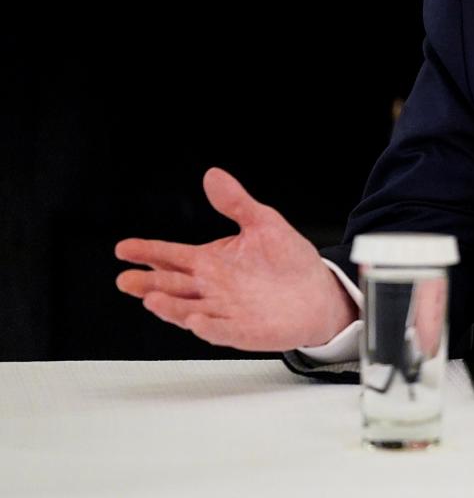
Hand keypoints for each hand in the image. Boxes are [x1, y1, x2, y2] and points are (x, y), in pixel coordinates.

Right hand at [115, 168, 357, 350]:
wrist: (318, 292)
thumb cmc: (287, 261)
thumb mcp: (263, 223)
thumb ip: (236, 202)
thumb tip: (213, 175)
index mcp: (211, 262)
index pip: (172, 256)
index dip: (148, 252)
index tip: (124, 248)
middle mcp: (211, 288)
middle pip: (171, 286)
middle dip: (148, 283)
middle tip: (125, 279)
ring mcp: (224, 311)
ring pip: (188, 310)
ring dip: (170, 307)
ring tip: (151, 299)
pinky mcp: (243, 331)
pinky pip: (222, 330)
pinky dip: (208, 326)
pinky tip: (197, 320)